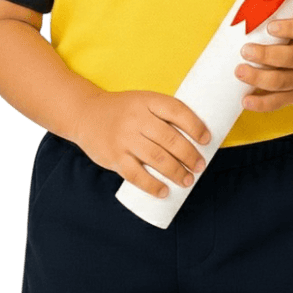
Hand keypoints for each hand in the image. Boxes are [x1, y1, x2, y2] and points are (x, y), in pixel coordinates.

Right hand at [79, 90, 210, 198]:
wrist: (86, 113)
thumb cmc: (123, 110)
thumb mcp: (142, 102)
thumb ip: (162, 116)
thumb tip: (194, 139)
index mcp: (147, 100)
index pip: (177, 111)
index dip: (195, 125)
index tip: (207, 139)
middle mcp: (136, 118)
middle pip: (169, 139)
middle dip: (189, 155)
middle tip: (200, 166)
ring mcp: (124, 138)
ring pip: (156, 158)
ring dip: (176, 172)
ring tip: (187, 180)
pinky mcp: (114, 157)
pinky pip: (136, 175)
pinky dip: (152, 185)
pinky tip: (164, 191)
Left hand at [235, 17, 292, 111]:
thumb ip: (284, 20)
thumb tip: (246, 9)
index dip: (289, 28)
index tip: (270, 27)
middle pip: (292, 58)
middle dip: (266, 55)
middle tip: (245, 50)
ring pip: (282, 81)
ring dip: (259, 78)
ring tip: (239, 71)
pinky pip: (278, 102)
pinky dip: (261, 104)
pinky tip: (245, 101)